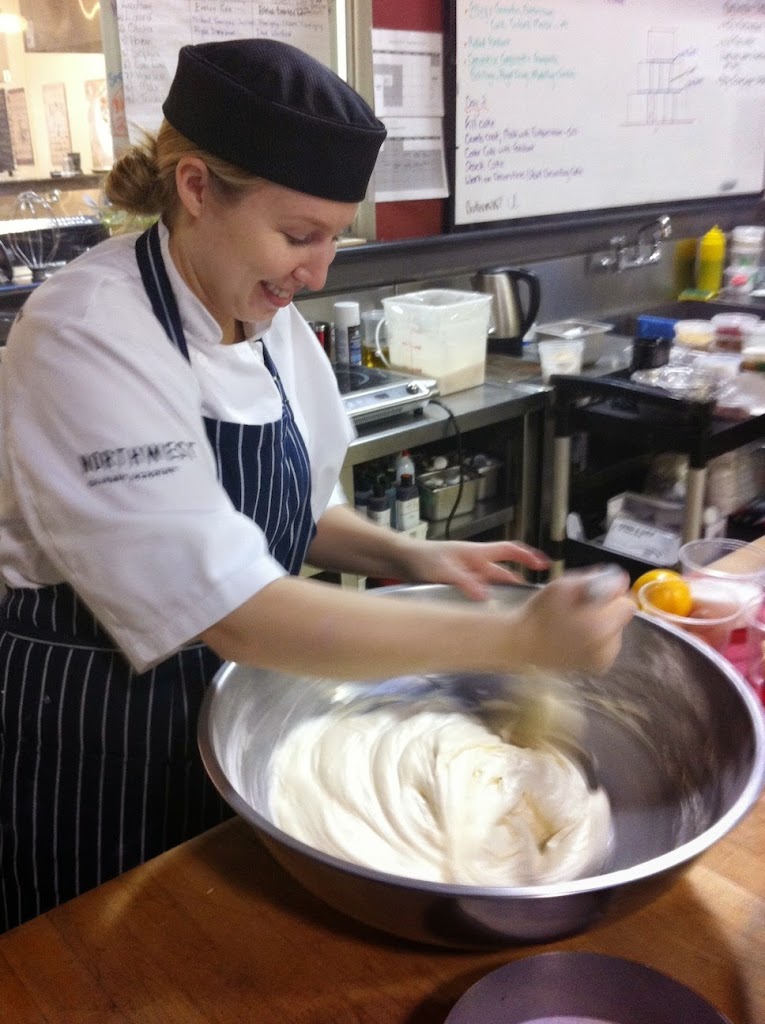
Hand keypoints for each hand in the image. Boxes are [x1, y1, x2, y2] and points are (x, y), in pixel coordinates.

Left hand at [398, 538, 550, 600]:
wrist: (400, 559)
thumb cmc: (421, 558)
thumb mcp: (443, 570)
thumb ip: (464, 582)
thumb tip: (485, 597)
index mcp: (477, 553)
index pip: (510, 551)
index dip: (529, 556)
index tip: (545, 564)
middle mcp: (476, 563)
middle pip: (505, 572)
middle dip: (519, 583)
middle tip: (534, 600)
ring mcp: (468, 573)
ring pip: (492, 585)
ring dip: (503, 595)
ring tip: (515, 612)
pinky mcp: (458, 584)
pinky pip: (479, 593)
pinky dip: (487, 602)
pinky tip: (489, 616)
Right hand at [512, 568, 635, 674]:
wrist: (522, 643)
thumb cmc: (539, 612)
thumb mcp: (562, 586)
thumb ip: (594, 579)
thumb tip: (620, 579)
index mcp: (600, 627)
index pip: (627, 603)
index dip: (611, 594)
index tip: (593, 594)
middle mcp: (607, 648)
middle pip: (622, 617)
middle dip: (606, 608)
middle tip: (580, 608)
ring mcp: (603, 660)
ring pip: (617, 630)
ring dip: (603, 622)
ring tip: (576, 622)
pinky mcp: (598, 666)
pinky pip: (609, 643)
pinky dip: (599, 637)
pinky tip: (578, 635)